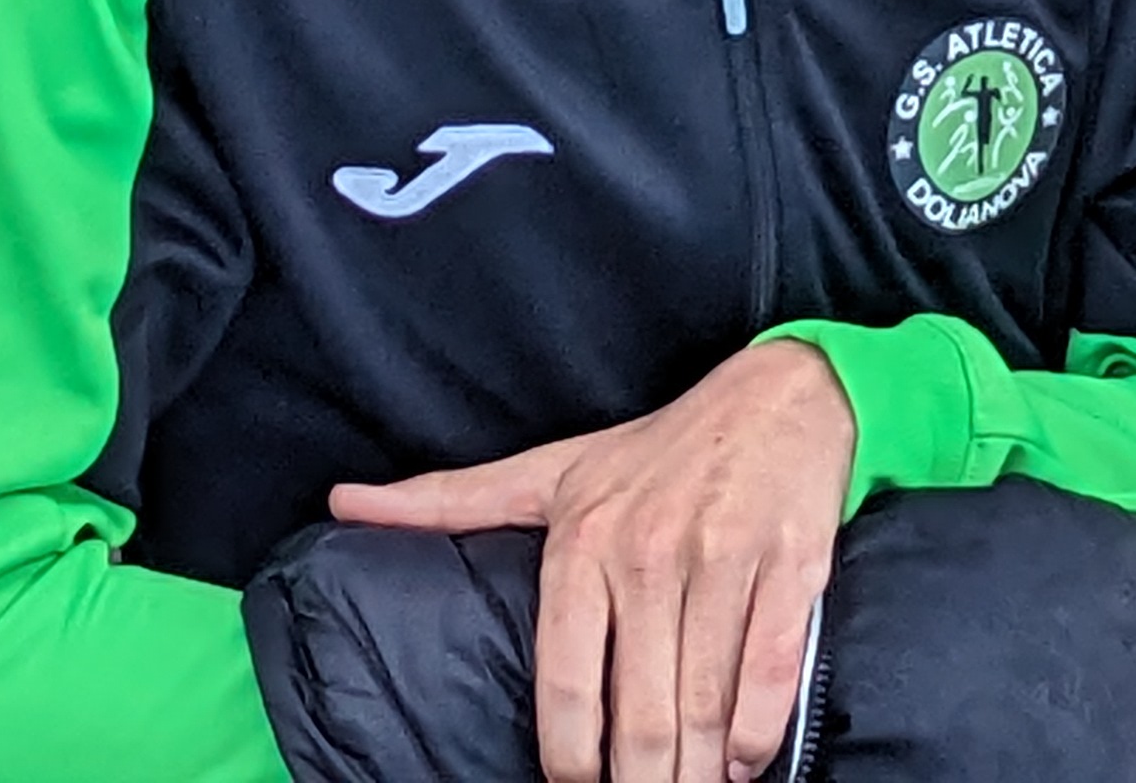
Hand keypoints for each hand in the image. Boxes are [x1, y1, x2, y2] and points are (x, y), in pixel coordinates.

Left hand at [333, 338, 854, 782]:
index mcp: (584, 539)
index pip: (564, 680)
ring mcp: (724, 559)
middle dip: (639, 782)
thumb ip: (451, 498)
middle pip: (639, 711)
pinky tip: (742, 760)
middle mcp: (649, 551)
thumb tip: (343, 501)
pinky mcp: (792, 564)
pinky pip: (769, 671)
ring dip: (697, 770)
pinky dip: (756, 733)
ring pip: (704, 703)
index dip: (568, 757)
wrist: (785, 392)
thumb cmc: (661, 445)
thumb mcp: (553, 469)